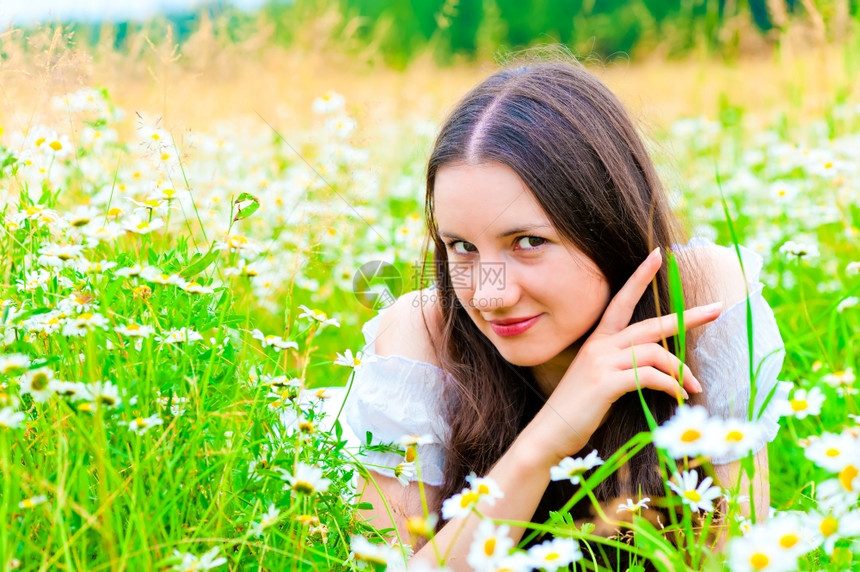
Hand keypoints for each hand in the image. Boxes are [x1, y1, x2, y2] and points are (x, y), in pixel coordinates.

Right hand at [534, 247, 721, 463]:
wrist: (551, 432)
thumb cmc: (578, 409)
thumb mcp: (600, 380)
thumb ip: (623, 367)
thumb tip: (657, 369)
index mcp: (598, 341)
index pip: (621, 301)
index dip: (640, 277)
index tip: (658, 256)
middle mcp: (600, 346)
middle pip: (651, 324)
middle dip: (687, 316)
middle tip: (716, 309)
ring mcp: (602, 362)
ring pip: (654, 352)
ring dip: (680, 370)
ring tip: (693, 387)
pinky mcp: (606, 382)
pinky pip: (649, 376)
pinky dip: (670, 385)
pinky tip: (678, 396)